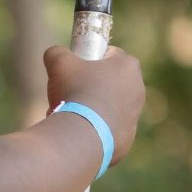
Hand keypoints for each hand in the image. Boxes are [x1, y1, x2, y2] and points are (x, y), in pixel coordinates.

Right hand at [44, 44, 145, 162]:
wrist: (82, 136)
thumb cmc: (75, 93)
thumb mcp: (59, 63)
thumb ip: (57, 53)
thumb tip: (53, 53)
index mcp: (128, 66)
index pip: (109, 54)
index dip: (90, 59)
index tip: (75, 69)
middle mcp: (138, 89)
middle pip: (110, 83)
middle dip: (90, 87)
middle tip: (70, 93)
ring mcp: (135, 116)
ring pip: (109, 108)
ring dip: (91, 109)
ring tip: (69, 115)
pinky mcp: (127, 139)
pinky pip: (107, 131)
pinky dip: (93, 131)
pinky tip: (78, 132)